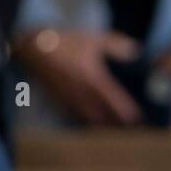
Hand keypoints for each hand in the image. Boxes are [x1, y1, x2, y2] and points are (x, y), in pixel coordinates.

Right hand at [14, 28, 142, 125]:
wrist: (31, 47)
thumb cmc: (63, 42)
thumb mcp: (91, 39)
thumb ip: (115, 45)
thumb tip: (137, 49)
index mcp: (94, 79)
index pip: (116, 101)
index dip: (128, 112)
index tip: (140, 119)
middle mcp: (83, 94)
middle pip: (105, 116)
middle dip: (117, 125)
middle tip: (130, 131)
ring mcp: (71, 100)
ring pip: (90, 120)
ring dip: (102, 126)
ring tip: (115, 132)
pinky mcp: (60, 101)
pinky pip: (76, 118)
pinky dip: (86, 123)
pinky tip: (93, 126)